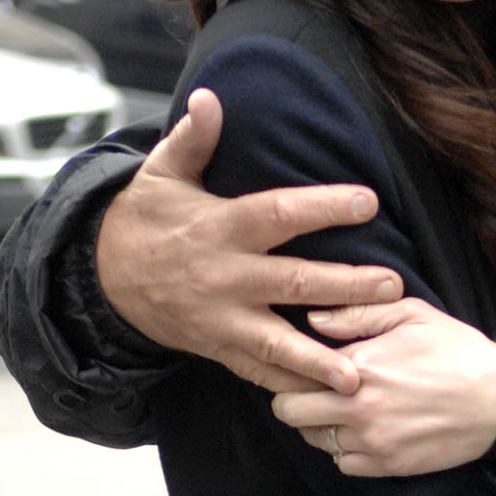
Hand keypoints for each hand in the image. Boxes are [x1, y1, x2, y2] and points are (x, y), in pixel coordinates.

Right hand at [93, 86, 403, 393]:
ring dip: (320, 359)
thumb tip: (209, 97)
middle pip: (292, 283)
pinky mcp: (220, 350)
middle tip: (392, 287)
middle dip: (343, 287)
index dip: (322, 207)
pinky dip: (293, 387)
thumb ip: (192, 139)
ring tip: (360, 374)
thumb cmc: (144, 220)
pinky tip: (330, 398)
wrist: (103, 279)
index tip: (367, 202)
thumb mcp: (160, 174)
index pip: (278, 214)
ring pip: (278, 343)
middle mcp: (225, 277)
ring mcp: (223, 320)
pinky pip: (261, 374)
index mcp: (219, 228)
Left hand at [271, 297, 495, 473]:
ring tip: (337, 410)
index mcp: (359, 363)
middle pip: (289, 411)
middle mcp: (358, 406)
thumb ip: (357, 313)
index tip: (296, 360)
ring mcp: (372, 440)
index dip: (288, 363)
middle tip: (309, 389)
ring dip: (318, 425)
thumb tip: (312, 318)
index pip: (294, 367)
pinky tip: (359, 433)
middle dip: (292, 398)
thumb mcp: (411, 314)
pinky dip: (343, 451)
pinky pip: (343, 465)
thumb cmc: (458, 351)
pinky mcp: (389, 466)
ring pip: (313, 440)